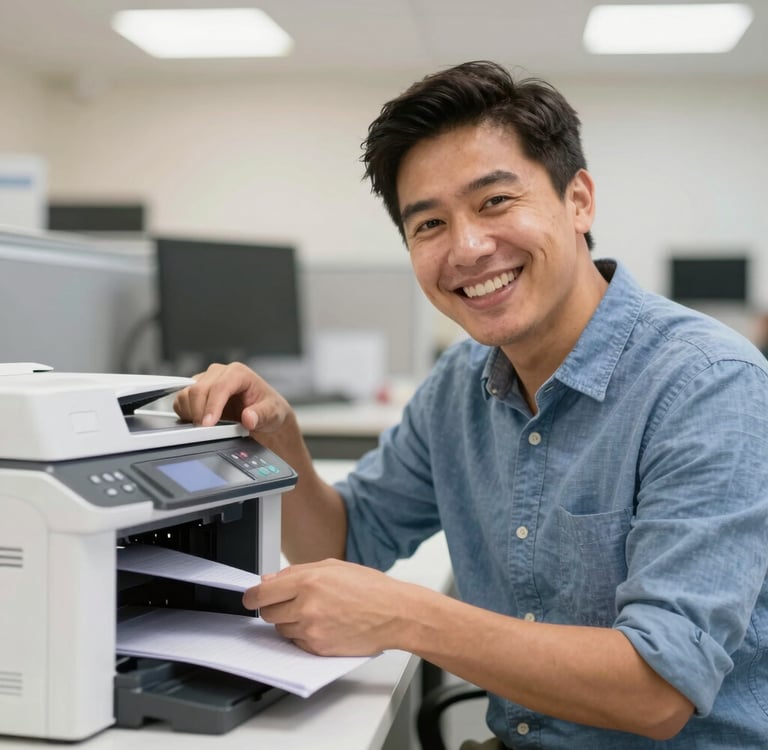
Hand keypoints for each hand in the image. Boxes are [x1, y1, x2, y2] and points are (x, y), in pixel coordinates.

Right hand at [173, 361, 291, 432]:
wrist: (264, 414)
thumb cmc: (269, 409)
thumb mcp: (273, 413)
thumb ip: (261, 415)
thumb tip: (248, 418)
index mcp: (239, 373)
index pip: (219, 387)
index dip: (211, 406)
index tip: (207, 424)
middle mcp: (220, 373)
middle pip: (199, 389)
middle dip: (198, 412)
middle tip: (204, 432)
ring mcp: (206, 381)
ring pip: (187, 393)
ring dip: (191, 413)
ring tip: (205, 428)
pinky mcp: (197, 391)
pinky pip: (181, 400)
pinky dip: (185, 413)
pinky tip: (198, 422)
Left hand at [242, 559, 408, 655]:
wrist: (395, 613)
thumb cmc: (370, 588)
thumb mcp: (333, 567)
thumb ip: (297, 571)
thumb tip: (270, 580)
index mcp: (309, 580)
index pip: (262, 594)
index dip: (252, 597)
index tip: (251, 598)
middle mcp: (307, 605)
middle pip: (267, 614)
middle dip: (273, 608)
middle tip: (287, 604)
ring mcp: (312, 629)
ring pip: (281, 630)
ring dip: (289, 622)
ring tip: (313, 613)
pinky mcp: (319, 648)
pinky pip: (297, 644)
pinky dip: (303, 636)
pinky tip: (323, 625)